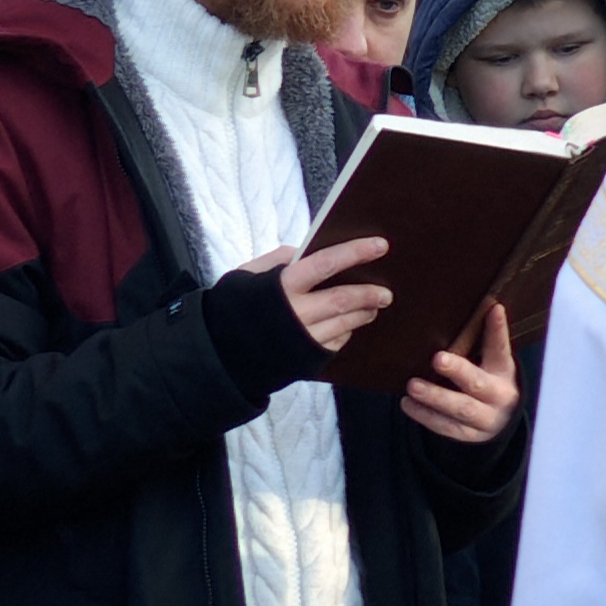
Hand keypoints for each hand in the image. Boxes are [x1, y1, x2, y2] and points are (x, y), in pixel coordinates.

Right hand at [240, 238, 392, 354]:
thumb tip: (305, 250)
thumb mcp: (247, 275)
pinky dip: (347, 332)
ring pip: (345, 324)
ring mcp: (302, 340)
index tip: (380, 245)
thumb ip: (278, 260)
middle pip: (343, 300)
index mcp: (281, 287)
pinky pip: (335, 343)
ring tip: (375, 305)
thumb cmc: (232, 308)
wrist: (219, 354)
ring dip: (364, 313)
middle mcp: (295, 315)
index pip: (325, 263)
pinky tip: (351, 324)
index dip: (354, 252)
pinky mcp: (306, 361)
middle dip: (369, 293)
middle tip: (387, 291)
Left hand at [404, 302, 519, 443]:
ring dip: (435, 397)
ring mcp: (484, 418)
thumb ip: (486, 340)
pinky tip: (407, 404)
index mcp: (504, 372)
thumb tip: (482, 304)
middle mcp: (498, 396)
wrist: (501, 422)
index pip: (501, 348)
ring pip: (460, 408)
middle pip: (478, 383)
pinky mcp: (468, 435)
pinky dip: (425, 416)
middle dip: (458, 371)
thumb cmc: (491, 381)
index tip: (493, 309)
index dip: (498, 330)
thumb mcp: (494, 362)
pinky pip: (446, 427)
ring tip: (412, 386)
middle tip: (437, 359)